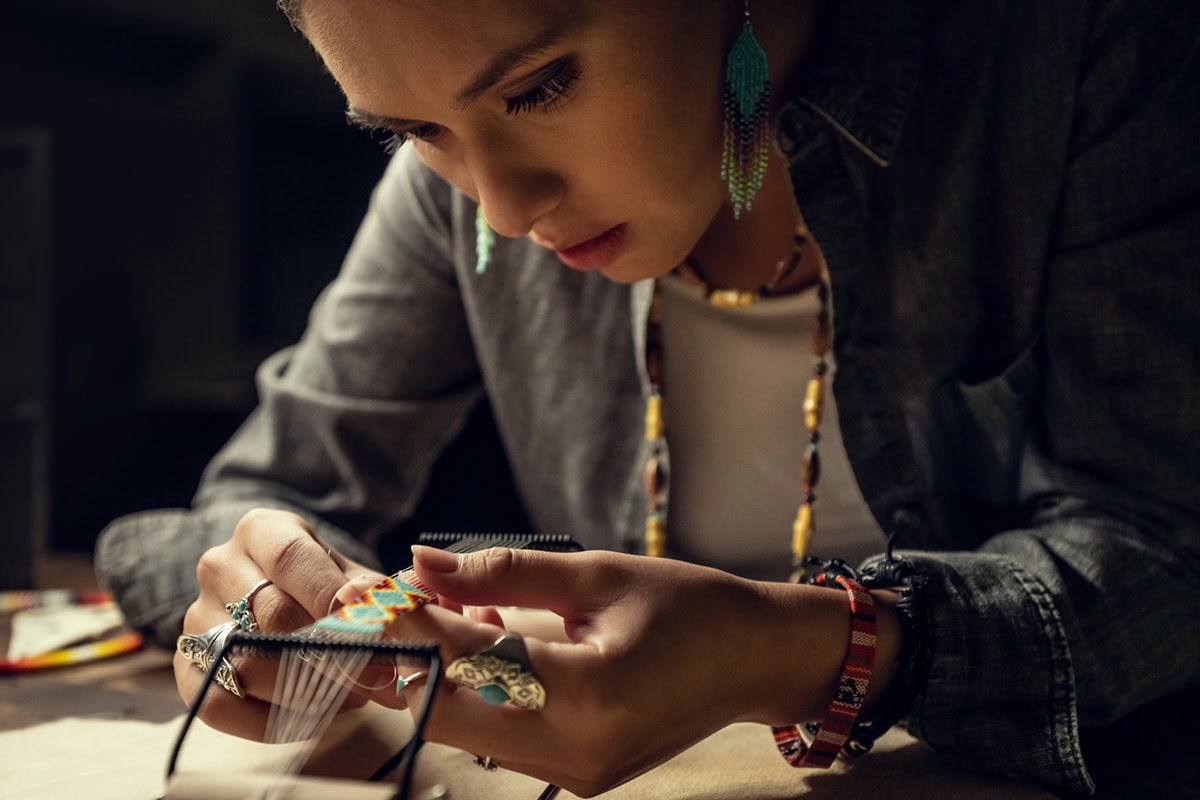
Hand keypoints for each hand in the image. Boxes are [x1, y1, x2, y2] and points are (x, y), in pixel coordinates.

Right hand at [174, 508, 398, 738]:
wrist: (276, 596)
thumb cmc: (321, 584)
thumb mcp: (348, 575)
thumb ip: (371, 596)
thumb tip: (388, 625)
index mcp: (262, 530)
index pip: (292, 558)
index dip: (332, 598)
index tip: (374, 634)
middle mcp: (220, 566)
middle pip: (271, 615)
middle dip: (331, 654)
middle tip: (375, 680)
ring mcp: (196, 616)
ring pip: (246, 663)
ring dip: (306, 691)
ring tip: (349, 696)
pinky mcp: (185, 665)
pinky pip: (216, 704)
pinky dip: (268, 721)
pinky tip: (308, 716)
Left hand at [405, 546, 897, 796]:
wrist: (753, 660)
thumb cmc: (690, 606)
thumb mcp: (600, 574)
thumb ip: (506, 571)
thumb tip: (422, 562)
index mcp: (589, 692)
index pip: (468, 660)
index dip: (410, 625)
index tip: (367, 593)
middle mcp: (576, 750)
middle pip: (449, 713)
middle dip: (406, 660)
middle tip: (376, 609)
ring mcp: (575, 774)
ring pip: (467, 730)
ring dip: (438, 674)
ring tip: (439, 613)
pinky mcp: (576, 777)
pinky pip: (499, 737)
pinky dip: (475, 692)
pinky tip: (483, 641)